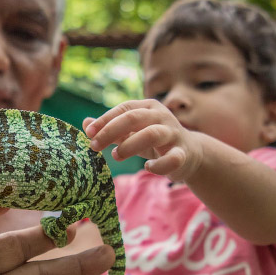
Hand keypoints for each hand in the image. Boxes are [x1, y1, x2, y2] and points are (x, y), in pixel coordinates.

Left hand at [84, 99, 203, 181]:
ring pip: (151, 134)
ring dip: (130, 145)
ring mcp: (174, 133)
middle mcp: (161, 116)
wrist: (190, 153)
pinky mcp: (183, 153)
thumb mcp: (131, 133)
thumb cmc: (154, 141)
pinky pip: (172, 158)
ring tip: (116, 155)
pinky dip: (158, 164)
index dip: (104, 120)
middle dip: (110, 131)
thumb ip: (110, 129)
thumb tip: (85, 123)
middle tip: (94, 146)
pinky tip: (148, 167)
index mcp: (148, 107)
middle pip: (134, 118)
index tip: (89, 134)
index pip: (124, 109)